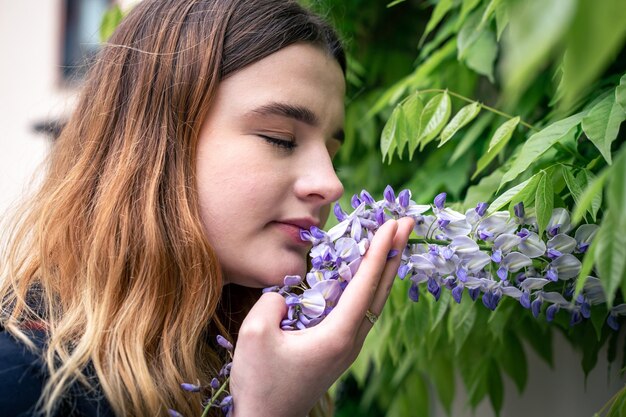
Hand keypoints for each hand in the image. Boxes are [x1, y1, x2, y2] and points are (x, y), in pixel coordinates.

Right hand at [229, 217, 414, 416]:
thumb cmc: (260, 382)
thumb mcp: (255, 335)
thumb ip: (273, 302)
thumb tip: (287, 294)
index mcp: (337, 334)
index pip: (365, 284)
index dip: (379, 251)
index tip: (392, 224)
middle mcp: (350, 340)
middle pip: (380, 291)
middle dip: (394, 254)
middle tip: (406, 222)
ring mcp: (347, 347)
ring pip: (374, 301)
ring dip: (384, 269)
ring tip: (392, 242)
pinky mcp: (338, 350)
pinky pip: (361, 310)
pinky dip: (368, 286)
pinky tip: (364, 276)